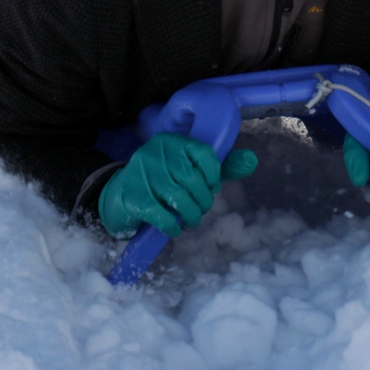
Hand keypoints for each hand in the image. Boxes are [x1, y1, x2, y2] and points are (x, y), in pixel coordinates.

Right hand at [98, 132, 257, 236]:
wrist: (118, 195)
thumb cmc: (160, 180)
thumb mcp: (186, 167)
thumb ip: (217, 166)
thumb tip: (251, 161)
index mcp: (172, 141)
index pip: (205, 154)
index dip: (214, 175)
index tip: (211, 186)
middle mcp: (155, 153)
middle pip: (193, 180)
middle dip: (204, 200)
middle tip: (201, 208)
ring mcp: (142, 175)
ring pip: (180, 199)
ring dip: (192, 215)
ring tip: (192, 219)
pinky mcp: (134, 198)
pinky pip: (163, 215)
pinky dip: (173, 226)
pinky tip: (175, 227)